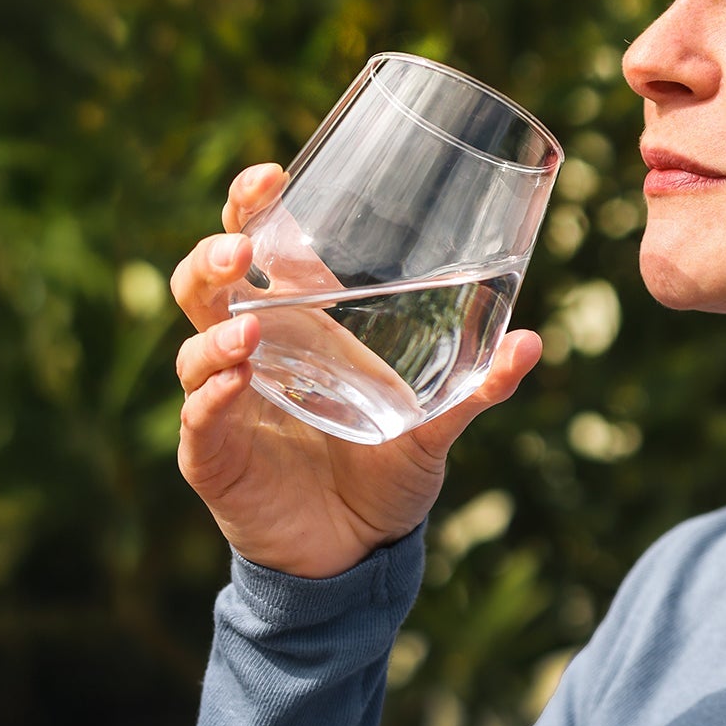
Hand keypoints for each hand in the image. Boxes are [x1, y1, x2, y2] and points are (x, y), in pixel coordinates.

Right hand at [171, 163, 542, 577]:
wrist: (357, 551)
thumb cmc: (385, 471)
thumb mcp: (435, 424)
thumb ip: (478, 386)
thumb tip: (531, 343)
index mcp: (297, 325)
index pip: (256, 247)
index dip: (253, 206)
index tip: (274, 175)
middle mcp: (251, 353)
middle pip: (205, 284)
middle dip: (215, 255)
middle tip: (243, 246)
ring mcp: (226, 403)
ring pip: (194, 349)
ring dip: (217, 332)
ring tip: (252, 329)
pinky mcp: (214, 458)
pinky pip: (199, 420)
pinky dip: (211, 399)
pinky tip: (235, 383)